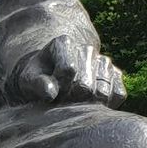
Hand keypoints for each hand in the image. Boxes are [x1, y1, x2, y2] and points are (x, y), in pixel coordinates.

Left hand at [9, 38, 124, 106]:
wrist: (52, 78)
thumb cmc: (37, 78)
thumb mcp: (27, 79)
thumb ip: (36, 84)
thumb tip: (51, 93)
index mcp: (63, 43)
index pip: (68, 71)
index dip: (58, 88)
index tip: (50, 92)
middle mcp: (87, 49)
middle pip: (85, 86)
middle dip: (70, 99)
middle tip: (62, 100)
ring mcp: (104, 61)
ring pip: (103, 92)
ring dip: (87, 104)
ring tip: (74, 101)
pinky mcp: (117, 75)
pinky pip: (119, 95)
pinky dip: (106, 105)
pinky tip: (91, 103)